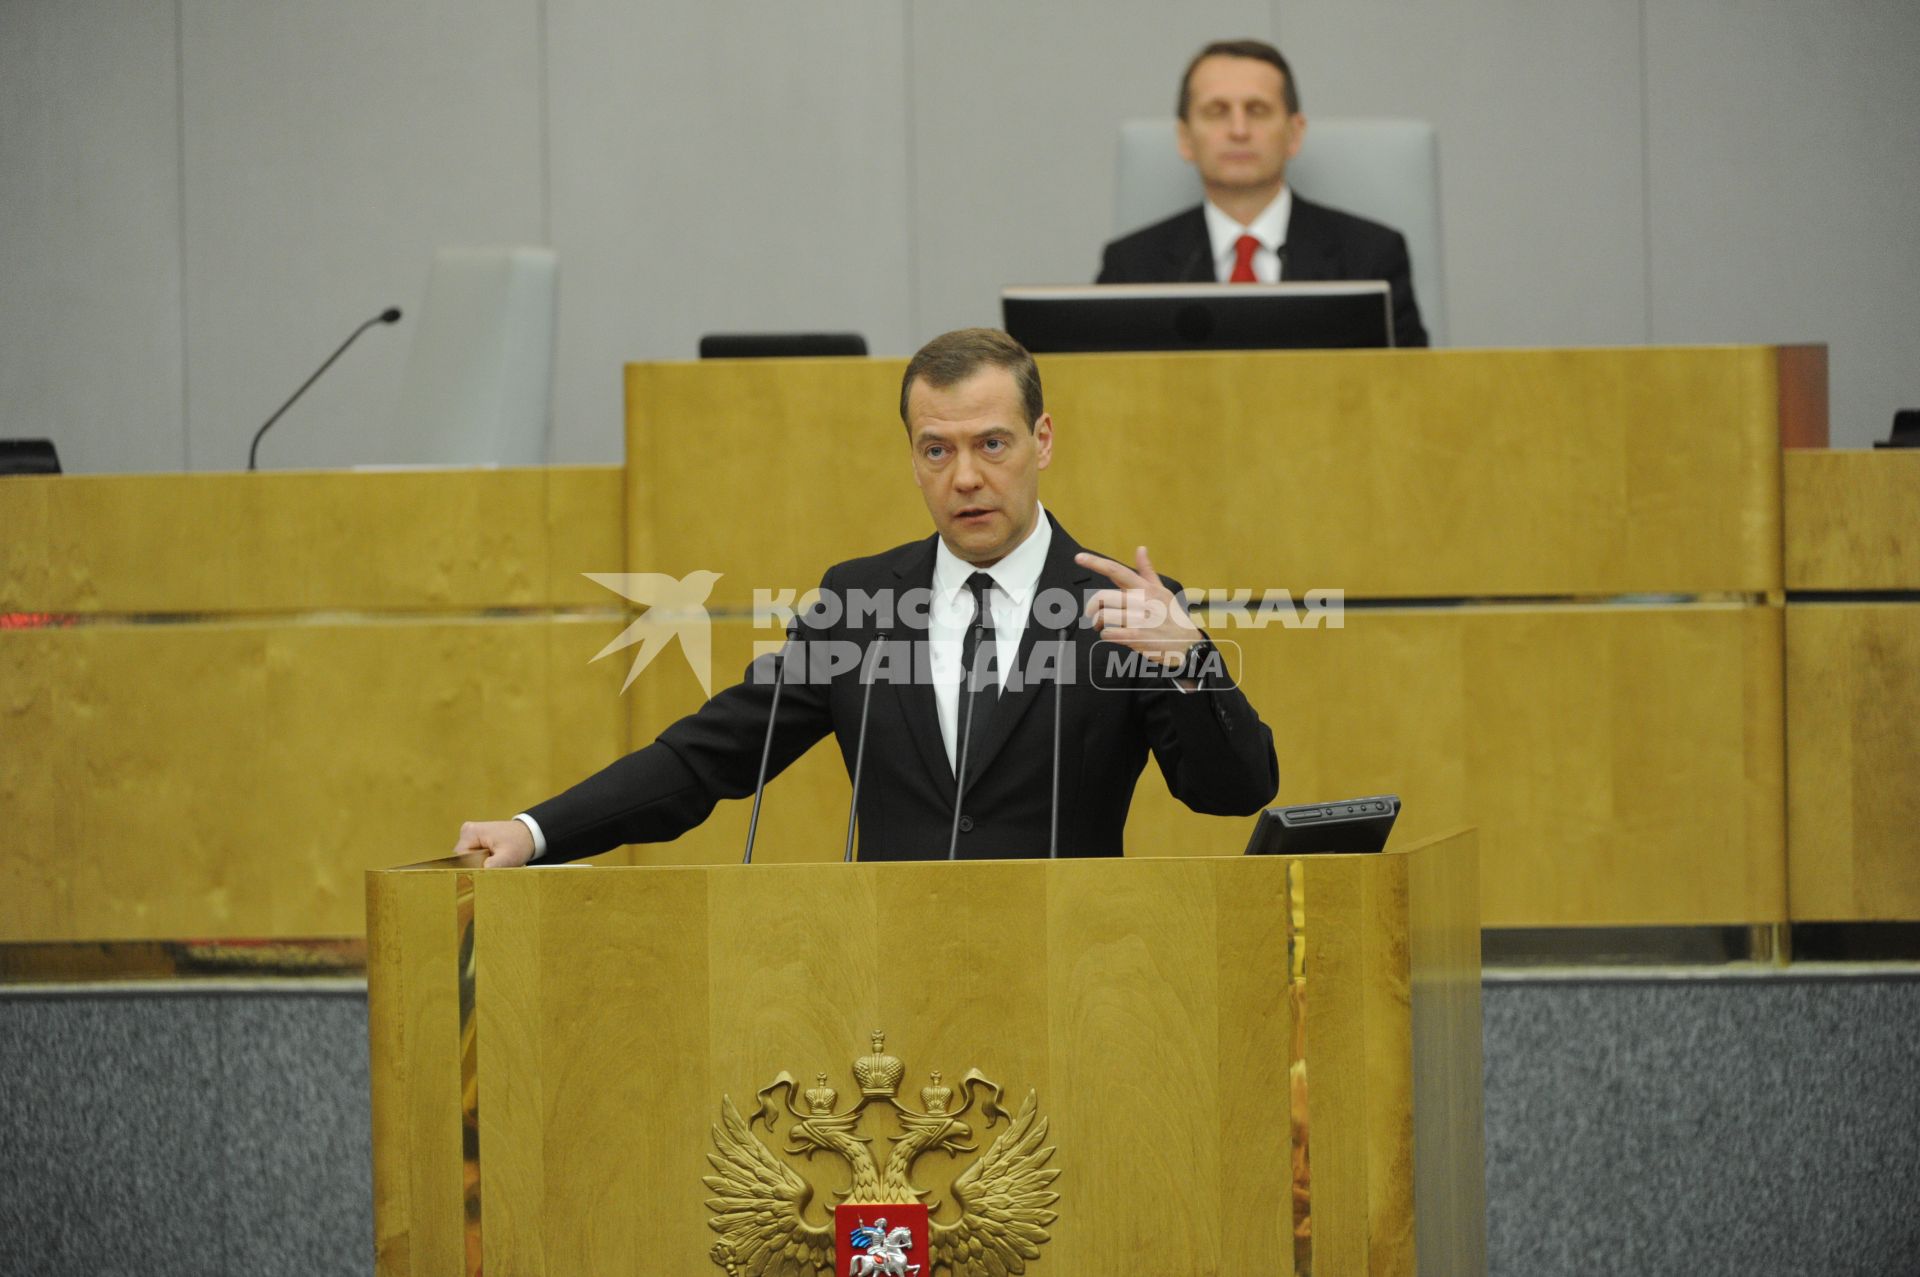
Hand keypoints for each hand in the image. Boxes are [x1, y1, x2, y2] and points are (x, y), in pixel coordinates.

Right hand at [452, 819, 534, 867]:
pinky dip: (483, 861)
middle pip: (464, 860)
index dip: (473, 868)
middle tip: (495, 865)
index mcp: (470, 832)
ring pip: (468, 860)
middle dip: (477, 867)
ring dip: (481, 865)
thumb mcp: (507, 858)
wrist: (529, 834)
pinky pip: (473, 857)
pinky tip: (494, 860)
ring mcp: (470, 836)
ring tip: (496, 862)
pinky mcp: (475, 841)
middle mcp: (467, 832)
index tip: (488, 870)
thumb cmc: (519, 843)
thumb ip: (490, 868)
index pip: (461, 859)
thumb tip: (476, 878)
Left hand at [1076, 545, 1201, 669]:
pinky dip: (1105, 635)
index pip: (1117, 571)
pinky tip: (1112, 635)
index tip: (1079, 558)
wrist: (1186, 644)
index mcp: (1145, 588)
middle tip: (1092, 613)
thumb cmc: (1172, 616)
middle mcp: (1141, 601)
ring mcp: (1139, 619)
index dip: (1096, 563)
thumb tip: (1140, 548)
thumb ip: (1147, 571)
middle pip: (1103, 596)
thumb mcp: (1162, 591)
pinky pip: (1109, 633)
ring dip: (1097, 622)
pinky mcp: (1137, 637)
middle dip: (1092, 606)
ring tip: (1101, 625)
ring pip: (1103, 615)